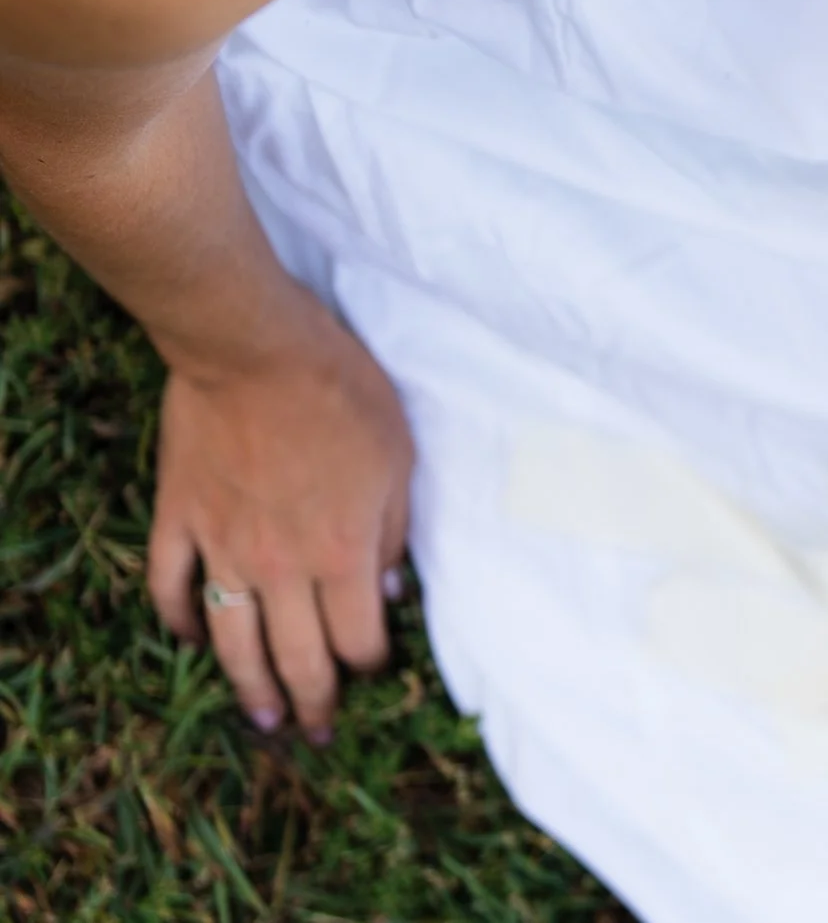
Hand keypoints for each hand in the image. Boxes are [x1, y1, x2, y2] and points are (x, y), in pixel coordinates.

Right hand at [146, 285, 413, 741]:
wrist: (256, 351)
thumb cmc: (343, 396)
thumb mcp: (399, 460)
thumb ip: (392, 534)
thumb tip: (389, 591)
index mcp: (342, 555)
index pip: (357, 640)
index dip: (370, 663)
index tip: (375, 666)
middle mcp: (280, 567)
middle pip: (296, 658)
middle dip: (311, 702)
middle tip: (316, 731)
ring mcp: (222, 548)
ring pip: (232, 642)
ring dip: (248, 686)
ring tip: (262, 717)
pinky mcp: (179, 522)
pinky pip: (172, 589)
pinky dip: (182, 621)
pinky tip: (194, 638)